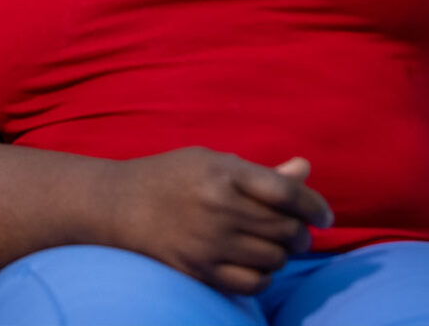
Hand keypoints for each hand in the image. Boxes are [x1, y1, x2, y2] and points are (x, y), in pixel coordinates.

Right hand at [115, 147, 332, 294]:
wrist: (121, 204)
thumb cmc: (171, 175)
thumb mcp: (213, 161)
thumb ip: (259, 173)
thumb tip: (304, 170)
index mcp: (223, 173)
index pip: (286, 193)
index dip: (314, 206)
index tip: (325, 215)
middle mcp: (219, 207)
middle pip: (285, 229)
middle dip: (301, 233)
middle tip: (297, 231)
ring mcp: (210, 242)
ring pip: (275, 259)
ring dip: (283, 254)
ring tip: (274, 245)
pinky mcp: (200, 270)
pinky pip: (254, 284)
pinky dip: (265, 277)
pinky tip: (258, 264)